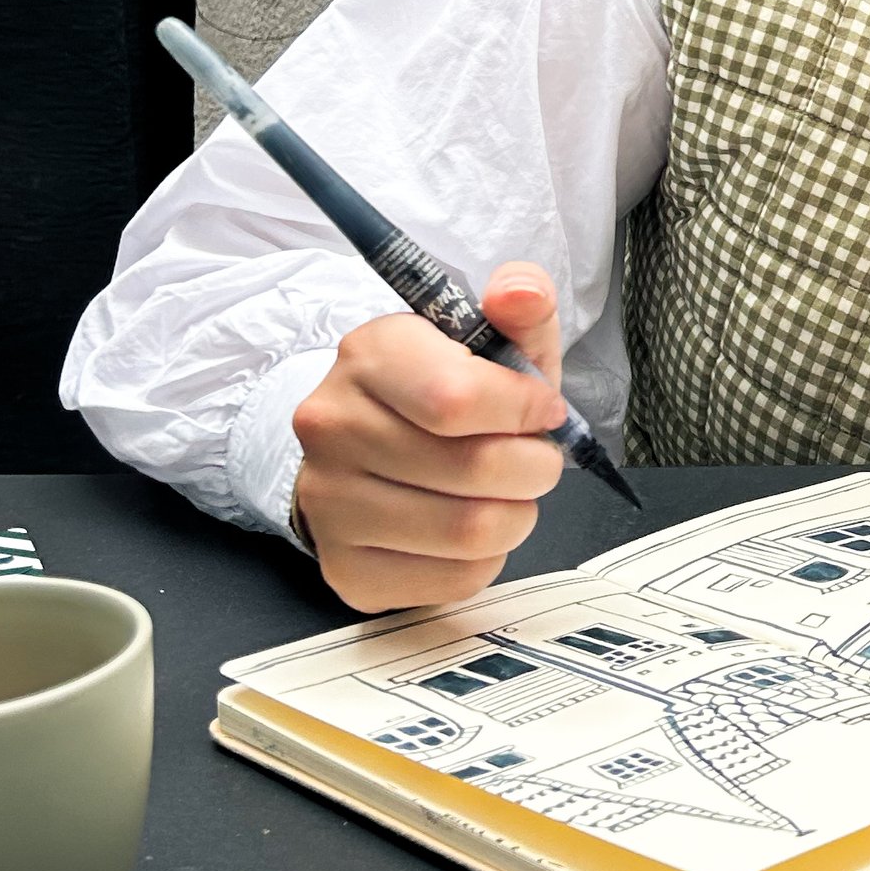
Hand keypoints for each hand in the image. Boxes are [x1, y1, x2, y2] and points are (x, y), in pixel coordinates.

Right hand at [290, 262, 567, 611]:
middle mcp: (332, 425)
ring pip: (470, 532)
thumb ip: (521, 304)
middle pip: (474, 470)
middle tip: (534, 458)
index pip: (458, 399)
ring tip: (507, 492)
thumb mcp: (489, 336)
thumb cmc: (445, 391)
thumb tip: (524, 290)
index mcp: (368, 354)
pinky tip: (470, 528)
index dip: (523, 410)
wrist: (370, 450)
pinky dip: (486, 558)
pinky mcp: (345, 567)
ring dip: (516, 515)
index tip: (541, 409)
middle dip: (534, 467)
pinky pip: (453, 580)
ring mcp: (328, 502)